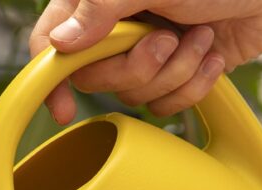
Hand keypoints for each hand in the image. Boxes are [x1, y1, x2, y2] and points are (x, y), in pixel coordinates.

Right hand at [29, 0, 261, 122]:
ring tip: (200, 38)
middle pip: (96, 79)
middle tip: (168, 38)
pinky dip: (194, 86)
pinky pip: (165, 106)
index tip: (62, 106)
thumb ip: (100, 10)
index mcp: (97, 2)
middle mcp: (116, 28)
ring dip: (176, 73)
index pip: (50, 43)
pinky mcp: (174, 75)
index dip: (50, 78)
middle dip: (140, 67)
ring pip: (134, 95)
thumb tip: (59, 43)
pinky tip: (211, 55)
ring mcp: (145, 53)